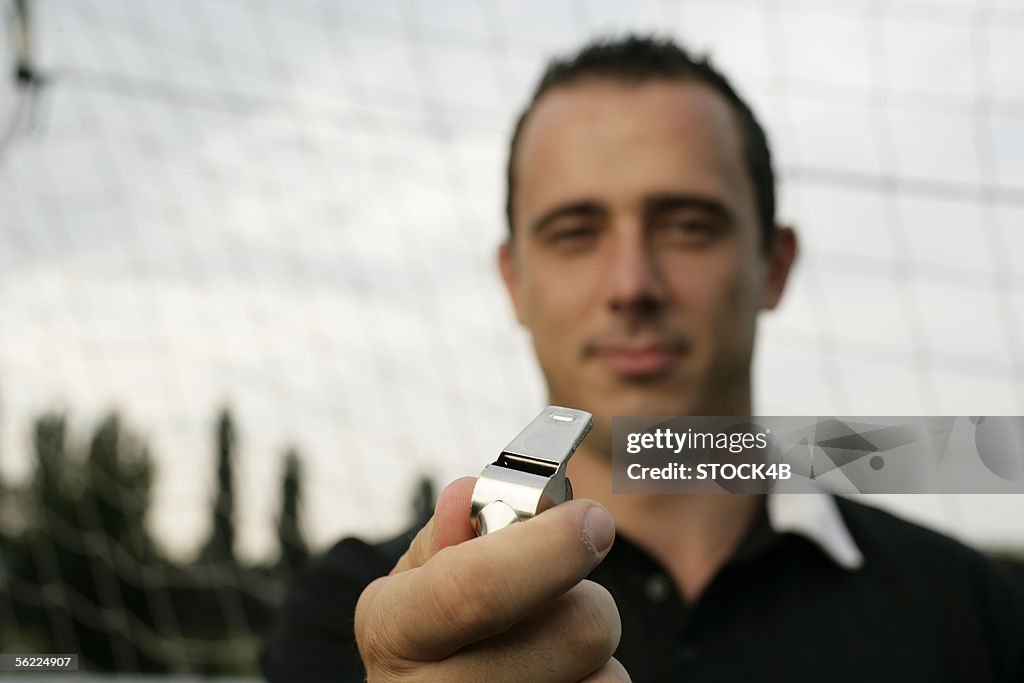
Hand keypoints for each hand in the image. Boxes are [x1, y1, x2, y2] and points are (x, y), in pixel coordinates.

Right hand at [354, 477, 628, 681]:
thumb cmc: (437, 628)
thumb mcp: (423, 575)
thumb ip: (452, 532)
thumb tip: (469, 498)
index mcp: (393, 631)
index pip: (475, 592)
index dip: (546, 550)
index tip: (592, 517)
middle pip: (574, 632)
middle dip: (584, 594)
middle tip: (561, 588)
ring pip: (606, 674)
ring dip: (591, 647)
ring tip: (546, 643)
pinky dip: (596, 681)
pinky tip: (555, 677)